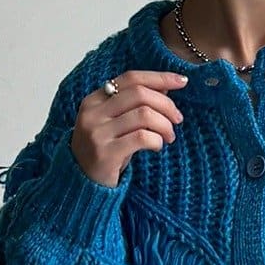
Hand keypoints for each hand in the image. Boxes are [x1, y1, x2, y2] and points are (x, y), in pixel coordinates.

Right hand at [71, 70, 187, 187]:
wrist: (83, 186)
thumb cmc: (104, 154)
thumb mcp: (115, 125)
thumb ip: (134, 105)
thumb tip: (164, 86)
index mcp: (94, 100)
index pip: (131, 78)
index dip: (159, 77)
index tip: (181, 81)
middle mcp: (93, 113)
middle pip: (139, 94)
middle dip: (166, 104)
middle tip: (178, 119)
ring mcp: (98, 133)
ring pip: (143, 115)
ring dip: (164, 125)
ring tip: (169, 137)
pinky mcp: (106, 154)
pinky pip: (141, 138)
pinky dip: (156, 140)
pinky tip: (157, 146)